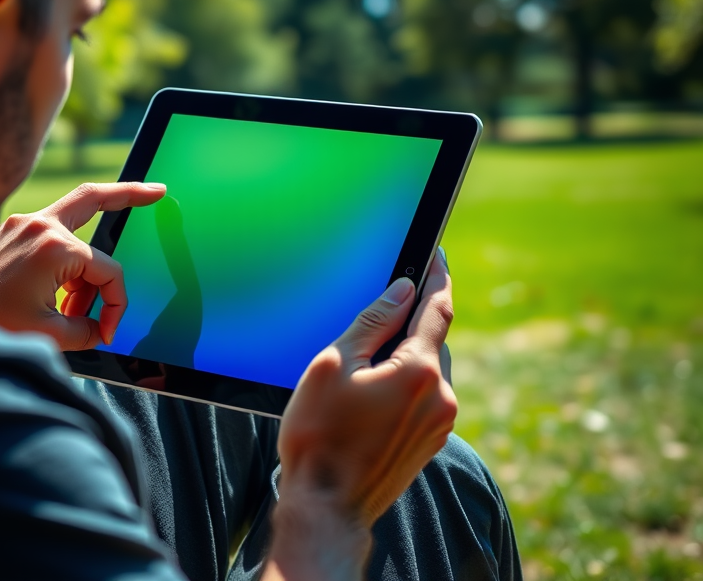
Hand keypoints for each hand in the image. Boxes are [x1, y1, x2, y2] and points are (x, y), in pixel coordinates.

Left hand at [0, 182, 165, 349]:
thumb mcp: (52, 335)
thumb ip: (87, 328)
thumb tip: (99, 327)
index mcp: (53, 247)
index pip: (107, 271)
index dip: (115, 305)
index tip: (107, 331)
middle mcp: (35, 225)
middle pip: (93, 198)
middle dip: (129, 194)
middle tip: (155, 191)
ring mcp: (16, 225)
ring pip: (71, 221)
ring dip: (84, 262)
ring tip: (76, 306)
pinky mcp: (4, 234)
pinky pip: (45, 234)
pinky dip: (61, 257)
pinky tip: (61, 287)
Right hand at [264, 253, 456, 579]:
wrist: (327, 506)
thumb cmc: (319, 435)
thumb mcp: (333, 364)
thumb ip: (372, 323)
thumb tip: (402, 291)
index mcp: (417, 371)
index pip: (437, 308)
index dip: (436, 276)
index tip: (434, 254)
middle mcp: (440, 396)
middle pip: (433, 339)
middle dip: (411, 322)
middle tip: (381, 313)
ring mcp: (439, 422)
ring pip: (429, 368)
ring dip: (407, 356)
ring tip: (365, 364)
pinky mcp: (430, 442)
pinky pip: (426, 396)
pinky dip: (407, 382)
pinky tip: (372, 394)